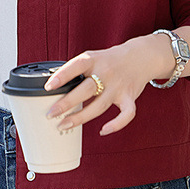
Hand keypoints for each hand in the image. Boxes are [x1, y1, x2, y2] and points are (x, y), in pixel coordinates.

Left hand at [45, 38, 165, 139]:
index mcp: (94, 60)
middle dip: (66, 103)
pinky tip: (102, 131)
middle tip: (51, 114)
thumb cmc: (110, 61)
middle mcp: (106, 73)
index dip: (62, 76)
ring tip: (63, 125)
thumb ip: (78, 71)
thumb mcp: (93, 58)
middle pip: (85, 90)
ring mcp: (119, 87)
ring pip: (99, 106)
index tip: (48, 87)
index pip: (76, 66)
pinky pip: (126, 115)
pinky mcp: (129, 97)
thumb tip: (54, 88)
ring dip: (80, 118)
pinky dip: (116, 125)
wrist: (140, 57)